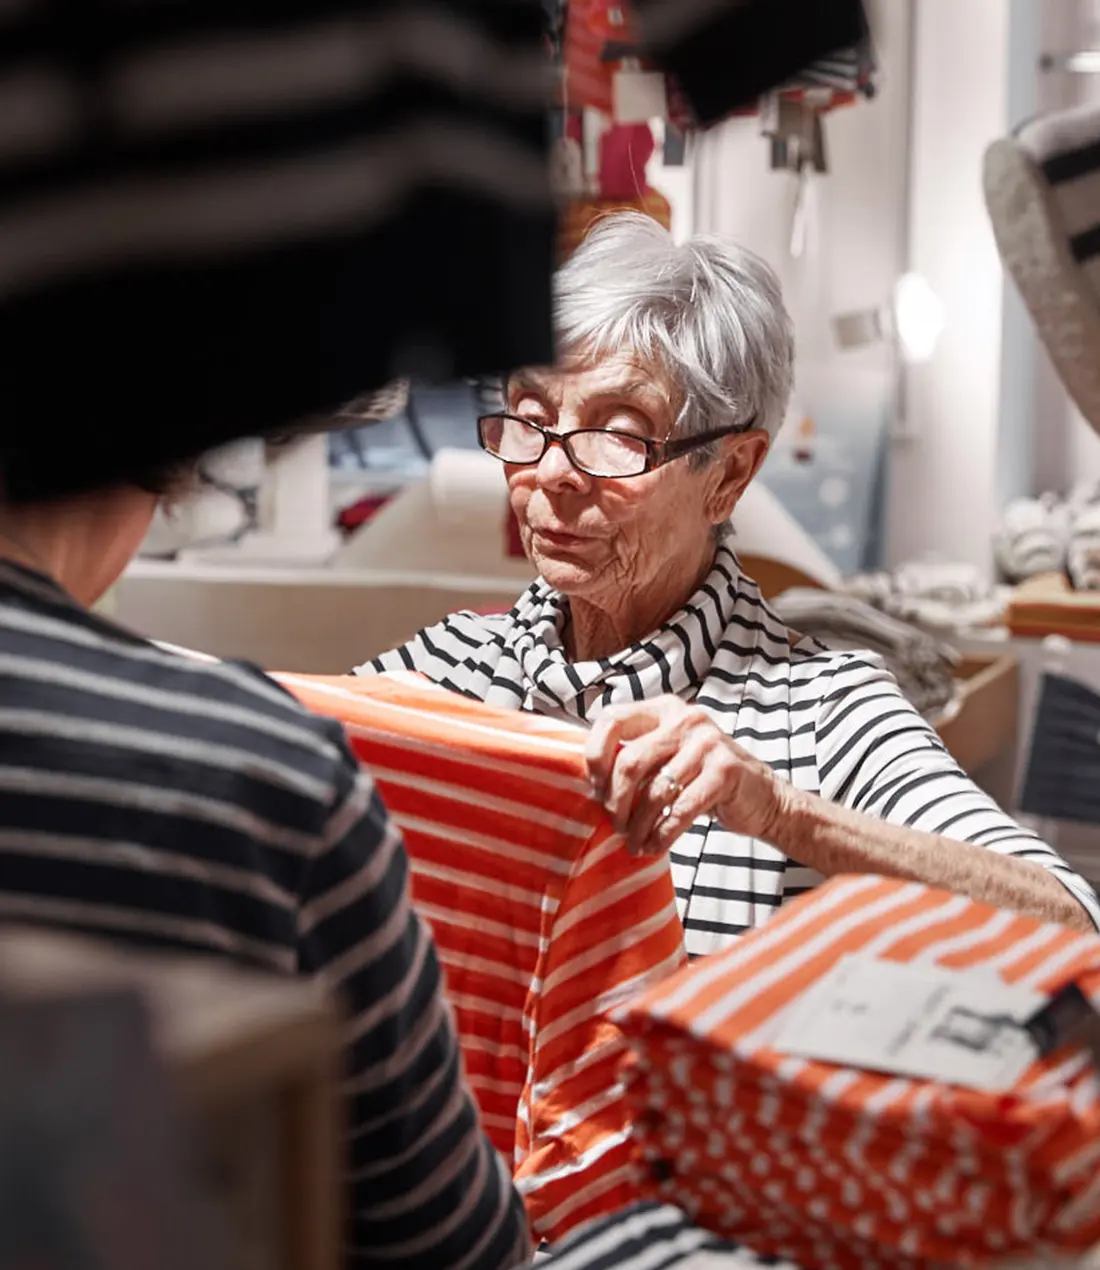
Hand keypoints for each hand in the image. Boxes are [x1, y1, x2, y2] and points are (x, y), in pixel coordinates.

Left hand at [584, 695, 788, 855]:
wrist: (760, 797)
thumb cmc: (701, 779)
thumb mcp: (668, 757)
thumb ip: (636, 758)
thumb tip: (590, 785)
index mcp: (664, 709)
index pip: (612, 719)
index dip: (595, 756)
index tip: (595, 788)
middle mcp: (685, 718)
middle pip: (630, 762)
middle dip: (616, 801)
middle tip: (615, 825)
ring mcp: (708, 742)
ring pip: (655, 791)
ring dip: (639, 825)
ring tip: (634, 843)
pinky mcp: (725, 770)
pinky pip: (681, 809)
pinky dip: (662, 834)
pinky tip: (655, 846)